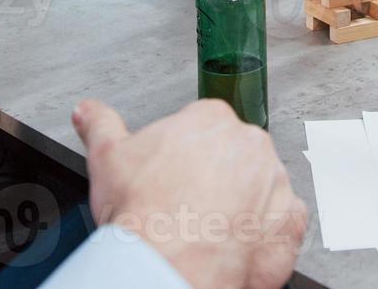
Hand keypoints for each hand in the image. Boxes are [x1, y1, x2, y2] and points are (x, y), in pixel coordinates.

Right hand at [73, 98, 306, 288]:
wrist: (166, 265)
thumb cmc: (142, 213)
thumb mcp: (107, 157)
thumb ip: (100, 126)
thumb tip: (88, 112)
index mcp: (211, 120)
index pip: (204, 129)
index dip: (184, 157)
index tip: (172, 177)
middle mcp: (250, 144)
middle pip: (235, 157)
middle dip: (215, 179)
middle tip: (185, 206)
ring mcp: (274, 183)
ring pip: (262, 189)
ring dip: (242, 206)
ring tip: (207, 231)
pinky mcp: (289, 223)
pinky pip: (284, 224)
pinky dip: (266, 235)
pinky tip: (237, 245)